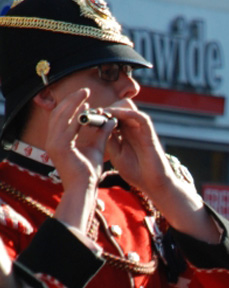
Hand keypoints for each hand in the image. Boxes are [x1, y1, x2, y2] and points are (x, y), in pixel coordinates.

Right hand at [44, 88, 115, 232]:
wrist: (84, 190)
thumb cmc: (88, 174)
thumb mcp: (97, 149)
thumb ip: (102, 134)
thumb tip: (110, 121)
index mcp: (58, 141)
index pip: (62, 118)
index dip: (72, 106)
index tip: (85, 99)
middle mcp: (52, 141)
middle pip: (59, 113)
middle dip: (71, 100)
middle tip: (85, 91)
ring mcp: (53, 144)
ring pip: (62, 116)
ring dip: (73, 104)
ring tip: (85, 95)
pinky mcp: (59, 147)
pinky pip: (68, 126)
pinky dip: (76, 116)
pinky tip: (86, 109)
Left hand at [104, 99, 219, 241]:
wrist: (154, 184)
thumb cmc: (137, 173)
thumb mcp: (116, 155)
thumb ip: (108, 141)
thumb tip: (96, 126)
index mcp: (123, 135)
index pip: (110, 118)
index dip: (97, 115)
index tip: (85, 117)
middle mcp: (132, 129)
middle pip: (118, 109)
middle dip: (104, 109)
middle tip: (92, 113)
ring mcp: (141, 130)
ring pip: (128, 108)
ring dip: (114, 109)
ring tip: (102, 113)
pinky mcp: (149, 132)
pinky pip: (139, 116)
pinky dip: (126, 113)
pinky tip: (114, 116)